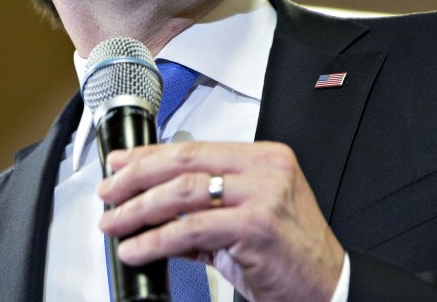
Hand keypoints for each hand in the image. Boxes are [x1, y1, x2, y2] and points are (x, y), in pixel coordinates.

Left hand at [97, 141, 344, 301]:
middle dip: (137, 177)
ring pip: (183, 192)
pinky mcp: (256, 226)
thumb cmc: (291, 255)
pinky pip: (191, 230)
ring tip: (115, 223)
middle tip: (109, 192)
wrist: (326, 287)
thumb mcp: (246, 222)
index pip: (196, 148)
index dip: (151, 155)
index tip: (121, 164)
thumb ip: (203, 212)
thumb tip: (153, 211)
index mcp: (265, 158)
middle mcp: (265, 169)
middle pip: (185, 161)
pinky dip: (156, 240)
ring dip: (139, 209)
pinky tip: (137, 248)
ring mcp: (263, 195)